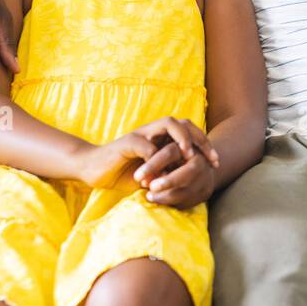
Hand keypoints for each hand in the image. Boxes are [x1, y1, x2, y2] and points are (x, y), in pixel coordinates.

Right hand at [75, 118, 218, 196]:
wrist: (91, 170)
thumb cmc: (121, 173)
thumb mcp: (151, 176)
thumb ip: (168, 174)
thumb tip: (190, 182)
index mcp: (160, 138)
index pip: (189, 132)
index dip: (205, 145)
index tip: (216, 163)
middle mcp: (153, 132)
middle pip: (184, 123)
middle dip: (201, 139)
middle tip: (211, 159)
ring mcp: (140, 135)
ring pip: (168, 124)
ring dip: (182, 138)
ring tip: (188, 156)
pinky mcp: (126, 143)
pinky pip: (145, 146)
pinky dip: (155, 160)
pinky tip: (159, 175)